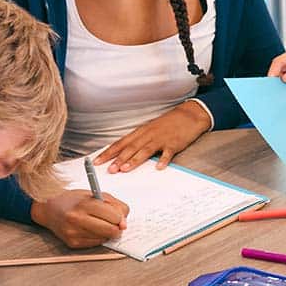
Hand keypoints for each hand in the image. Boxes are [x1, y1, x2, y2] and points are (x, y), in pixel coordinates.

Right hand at [31, 190, 128, 248]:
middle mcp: (77, 219)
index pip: (114, 216)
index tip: (118, 216)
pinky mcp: (73, 243)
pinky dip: (98, 237)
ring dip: (107, 233)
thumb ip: (114, 205)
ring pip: (105, 238)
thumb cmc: (74, 200)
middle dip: (116, 228)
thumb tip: (123, 223)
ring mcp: (74, 233)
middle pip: (111, 230)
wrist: (50, 210)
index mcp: (84, 204)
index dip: (120, 217)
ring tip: (99, 224)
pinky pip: (96, 244)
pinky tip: (90, 229)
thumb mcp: (95, 194)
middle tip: (113, 223)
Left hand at [94, 100, 211, 172]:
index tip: (97, 161)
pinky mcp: (174, 143)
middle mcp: (148, 135)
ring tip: (125, 169)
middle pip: (130, 148)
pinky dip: (163, 160)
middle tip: (109, 170)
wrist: (189, 115)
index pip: (121, 143)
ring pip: (145, 150)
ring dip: (135, 160)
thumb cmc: (168, 124)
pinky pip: (168, 152)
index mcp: (140, 132)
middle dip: (118, 159)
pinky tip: (159, 167)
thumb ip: (138, 141)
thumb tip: (123, 154)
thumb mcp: (150, 129)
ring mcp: (161, 139)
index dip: (108, 152)